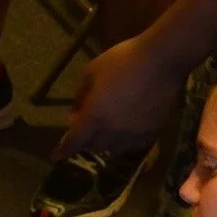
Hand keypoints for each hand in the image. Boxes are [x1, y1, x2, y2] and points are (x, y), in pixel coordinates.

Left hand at [56, 35, 181, 158]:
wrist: (162, 60)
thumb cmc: (123, 60)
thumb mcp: (91, 72)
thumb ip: (80, 96)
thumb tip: (75, 114)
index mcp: (94, 117)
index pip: (74, 141)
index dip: (62, 150)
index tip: (55, 157)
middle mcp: (112, 131)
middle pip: (93, 146)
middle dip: (85, 140)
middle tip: (85, 127)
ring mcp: (133, 134)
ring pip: (113, 149)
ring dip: (104, 142)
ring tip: (105, 129)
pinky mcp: (151, 132)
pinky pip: (133, 145)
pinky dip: (124, 142)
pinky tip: (125, 131)